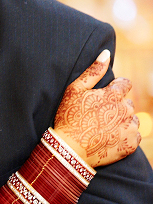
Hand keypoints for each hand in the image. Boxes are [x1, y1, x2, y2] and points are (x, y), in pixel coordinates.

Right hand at [53, 49, 139, 166]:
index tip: (103, 98)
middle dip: (117, 107)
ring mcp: (129, 128)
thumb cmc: (69, 118)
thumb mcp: (75, 90)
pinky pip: (134, 136)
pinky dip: (125, 137)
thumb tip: (106, 53)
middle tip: (99, 117)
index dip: (114, 90)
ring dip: (123, 122)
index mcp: (114, 94)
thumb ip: (93, 71)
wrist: (69, 150)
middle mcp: (126, 109)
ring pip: (132, 119)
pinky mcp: (130, 144)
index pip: (125, 84)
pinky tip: (110, 139)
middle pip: (128, 103)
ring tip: (104, 129)